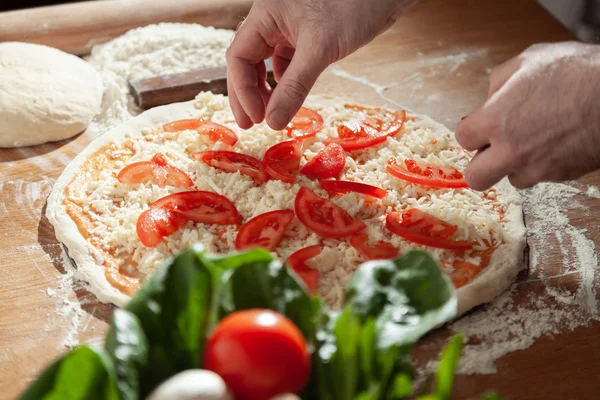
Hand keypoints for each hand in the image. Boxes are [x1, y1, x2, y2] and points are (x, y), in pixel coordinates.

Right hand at [226, 0, 418, 129]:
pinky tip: (291, 96)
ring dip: (266, 90)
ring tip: (272, 114)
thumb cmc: (353, 7)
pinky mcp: (305, 36)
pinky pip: (286, 62)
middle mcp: (271, 20)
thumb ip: (294, 87)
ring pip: (265, 63)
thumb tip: (274, 122)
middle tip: (251, 124)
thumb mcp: (320, 50)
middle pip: (246, 62)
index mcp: (265, 15)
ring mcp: (287, 28)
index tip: (256, 119)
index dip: (242, 91)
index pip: (238, 57)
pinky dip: (286, 81)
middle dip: (247, 94)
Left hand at [456, 42, 599, 189]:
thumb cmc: (579, 72)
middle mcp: (510, 150)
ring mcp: (535, 167)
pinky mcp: (559, 177)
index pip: (463, 139)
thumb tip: (491, 97)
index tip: (483, 128)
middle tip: (494, 151)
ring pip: (511, 179)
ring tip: (536, 141)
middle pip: (476, 177)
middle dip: (482, 165)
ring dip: (517, 165)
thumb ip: (500, 81)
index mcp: (494, 120)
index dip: (474, 131)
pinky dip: (543, 165)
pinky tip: (556, 143)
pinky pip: (540, 178)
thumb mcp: (530, 60)